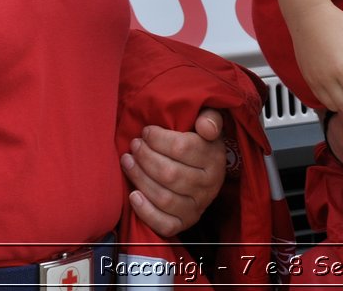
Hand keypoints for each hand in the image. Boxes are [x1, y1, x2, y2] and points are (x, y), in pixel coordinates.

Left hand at [123, 107, 225, 236]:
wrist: (204, 174)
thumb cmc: (199, 142)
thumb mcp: (207, 124)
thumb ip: (210, 118)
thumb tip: (205, 127)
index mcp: (215, 158)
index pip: (183, 148)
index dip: (159, 139)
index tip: (146, 132)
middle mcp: (209, 186)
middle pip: (170, 174)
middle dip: (146, 157)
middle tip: (134, 145)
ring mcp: (197, 208)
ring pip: (164, 198)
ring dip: (140, 179)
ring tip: (127, 162)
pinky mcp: (184, 224)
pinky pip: (165, 224)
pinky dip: (146, 212)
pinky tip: (133, 195)